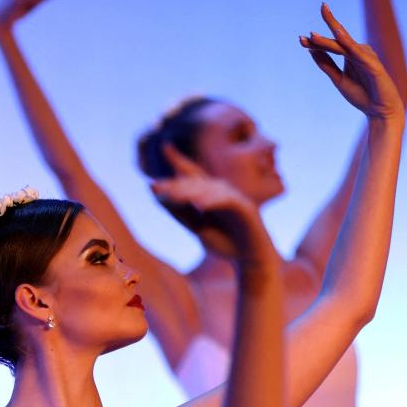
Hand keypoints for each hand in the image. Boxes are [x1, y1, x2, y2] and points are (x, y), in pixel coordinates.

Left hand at [150, 146, 267, 260]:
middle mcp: (221, 191)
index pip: (191, 174)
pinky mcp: (246, 208)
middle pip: (195, 183)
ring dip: (189, 192)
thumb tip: (158, 194)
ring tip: (172, 196)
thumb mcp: (197, 228)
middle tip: (156, 187)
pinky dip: (213, 201)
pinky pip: (228, 201)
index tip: (165, 146)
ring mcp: (234, 198)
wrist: (251, 260)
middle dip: (175, 185)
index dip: (178, 160)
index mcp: (208, 193)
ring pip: (209, 190)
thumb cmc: (225, 242)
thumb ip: (180, 212)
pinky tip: (200, 204)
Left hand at [300, 4, 403, 120]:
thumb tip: (311, 51)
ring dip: (328, 40)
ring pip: (344, 46)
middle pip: (337, 41)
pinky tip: (338, 34)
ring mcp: (366, 56)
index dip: (316, 42)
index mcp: (351, 54)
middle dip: (321, 37)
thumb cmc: (362, 95)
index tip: (300, 39)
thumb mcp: (338, 79)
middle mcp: (359, 51)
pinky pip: (358, 52)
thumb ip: (326, 64)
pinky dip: (348, 43)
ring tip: (313, 35)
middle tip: (305, 31)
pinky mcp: (373, 64)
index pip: (331, 45)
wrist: (380, 111)